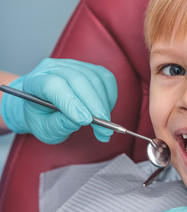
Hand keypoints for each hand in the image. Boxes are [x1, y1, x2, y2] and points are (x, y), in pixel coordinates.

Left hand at [1, 58, 116, 143]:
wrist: (45, 107)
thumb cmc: (43, 118)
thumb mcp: (45, 129)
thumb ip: (59, 125)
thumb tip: (79, 120)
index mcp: (35, 82)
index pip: (53, 85)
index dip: (71, 103)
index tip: (86, 121)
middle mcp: (54, 68)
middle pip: (79, 80)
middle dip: (95, 107)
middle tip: (104, 129)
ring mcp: (73, 65)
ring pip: (95, 80)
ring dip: (104, 105)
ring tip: (104, 125)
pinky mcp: (90, 68)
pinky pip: (106, 79)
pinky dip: (110, 96)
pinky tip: (105, 110)